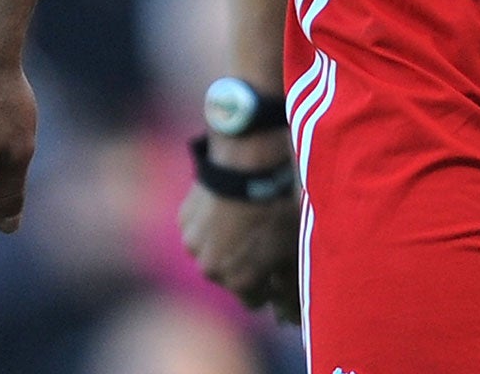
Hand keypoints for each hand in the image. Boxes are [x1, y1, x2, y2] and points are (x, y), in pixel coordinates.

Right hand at [179, 134, 301, 323]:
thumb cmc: (279, 207)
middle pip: (232, 276)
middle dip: (247, 265)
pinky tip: (232, 203)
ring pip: (214, 252)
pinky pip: (202, 228)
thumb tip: (290, 314)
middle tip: (267, 239)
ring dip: (228, 243)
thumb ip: (291, 284)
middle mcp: (211, 269)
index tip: (280, 274)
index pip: (256, 301)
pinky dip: (214, 222)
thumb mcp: (295, 247)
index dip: (271, 288)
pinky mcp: (185, 219)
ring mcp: (194, 244)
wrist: (249, 166)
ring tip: (249, 218)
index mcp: (239, 281)